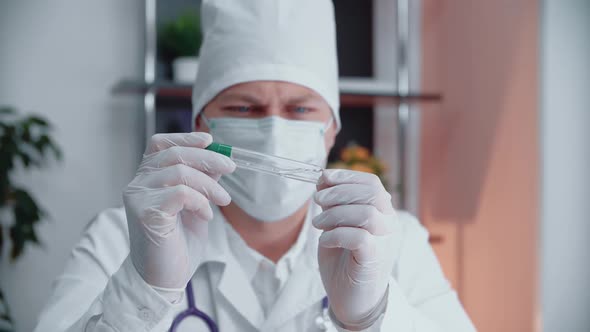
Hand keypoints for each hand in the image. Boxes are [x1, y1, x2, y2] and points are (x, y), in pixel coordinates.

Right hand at [123, 132, 234, 288]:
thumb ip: (201, 182)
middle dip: (208, 158)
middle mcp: (137, 184)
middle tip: (231, 168)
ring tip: (223, 201)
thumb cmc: (176, 244)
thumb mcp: (195, 206)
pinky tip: (206, 215)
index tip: (210, 140)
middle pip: (174, 154)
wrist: (163, 278)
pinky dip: (200, 201)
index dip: (185, 137)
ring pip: (179, 172)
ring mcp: (138, 197)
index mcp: (147, 179)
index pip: (160, 144)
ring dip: (209, 184)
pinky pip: (180, 193)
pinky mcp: (145, 212)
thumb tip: (218, 162)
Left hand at [313, 169, 396, 325]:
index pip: (372, 184)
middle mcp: (389, 225)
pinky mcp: (374, 260)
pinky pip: (360, 237)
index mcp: (382, 213)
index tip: (323, 177)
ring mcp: (384, 242)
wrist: (352, 300)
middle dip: (340, 191)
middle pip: (372, 193)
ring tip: (318, 224)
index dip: (347, 177)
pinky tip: (325, 241)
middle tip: (317, 199)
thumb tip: (323, 179)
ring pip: (367, 213)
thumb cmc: (344, 262)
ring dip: (335, 214)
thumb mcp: (336, 225)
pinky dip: (336, 234)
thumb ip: (334, 205)